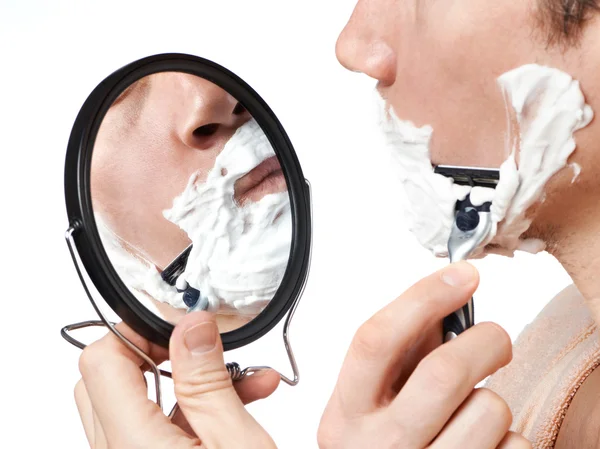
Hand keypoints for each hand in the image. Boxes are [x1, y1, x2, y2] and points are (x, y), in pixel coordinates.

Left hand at [75, 311, 279, 447]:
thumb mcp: (236, 442)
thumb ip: (206, 380)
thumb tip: (191, 326)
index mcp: (135, 447)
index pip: (100, 362)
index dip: (136, 331)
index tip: (180, 326)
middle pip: (107, 380)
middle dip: (157, 353)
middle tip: (201, 349)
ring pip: (135, 402)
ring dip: (188, 382)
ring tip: (247, 379)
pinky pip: (156, 427)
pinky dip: (193, 408)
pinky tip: (243, 402)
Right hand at [318, 261, 530, 448]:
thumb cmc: (379, 445)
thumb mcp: (367, 402)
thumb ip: (399, 353)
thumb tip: (447, 298)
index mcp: (347, 413)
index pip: (377, 340)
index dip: (422, 298)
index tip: (461, 276)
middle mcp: (379, 446)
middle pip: (443, 373)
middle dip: (484, 342)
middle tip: (493, 339)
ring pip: (488, 409)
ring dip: (490, 399)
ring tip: (469, 410)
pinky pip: (514, 445)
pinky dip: (508, 436)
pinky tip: (480, 440)